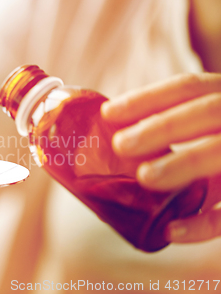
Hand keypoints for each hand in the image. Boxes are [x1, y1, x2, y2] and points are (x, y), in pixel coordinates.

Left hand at [101, 73, 220, 242]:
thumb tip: (117, 137)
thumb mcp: (213, 127)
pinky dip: (207, 222)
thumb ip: (183, 128)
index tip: (107, 112)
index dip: (147, 98)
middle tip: (120, 144)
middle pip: (208, 111)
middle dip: (162, 126)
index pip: (189, 87)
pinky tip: (172, 230)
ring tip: (144, 177)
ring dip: (184, 164)